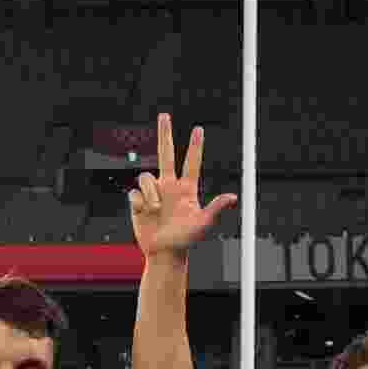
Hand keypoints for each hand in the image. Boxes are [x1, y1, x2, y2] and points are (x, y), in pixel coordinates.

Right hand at [128, 112, 239, 257]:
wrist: (163, 253)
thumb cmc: (184, 241)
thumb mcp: (202, 224)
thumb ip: (215, 208)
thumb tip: (233, 198)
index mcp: (186, 189)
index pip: (191, 162)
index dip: (195, 146)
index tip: (199, 129)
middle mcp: (169, 186)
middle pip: (165, 153)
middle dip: (165, 133)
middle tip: (164, 115)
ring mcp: (153, 192)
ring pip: (146, 176)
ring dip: (150, 192)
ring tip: (155, 209)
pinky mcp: (138, 201)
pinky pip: (135, 192)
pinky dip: (140, 202)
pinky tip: (145, 213)